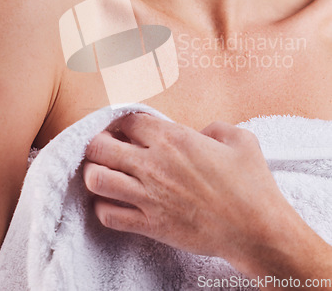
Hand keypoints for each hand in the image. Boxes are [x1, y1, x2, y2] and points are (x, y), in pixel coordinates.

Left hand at [83, 112, 293, 274]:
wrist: (256, 229)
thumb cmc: (251, 184)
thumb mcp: (241, 140)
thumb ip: (216, 127)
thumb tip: (201, 132)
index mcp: (173, 138)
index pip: (127, 121)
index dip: (122, 122)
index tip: (126, 129)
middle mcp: (154, 164)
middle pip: (100, 146)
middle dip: (97, 143)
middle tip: (107, 148)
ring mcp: (148, 196)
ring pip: (96, 179)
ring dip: (94, 173)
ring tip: (105, 173)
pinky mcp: (150, 224)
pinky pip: (108, 215)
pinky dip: (104, 207)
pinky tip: (114, 202)